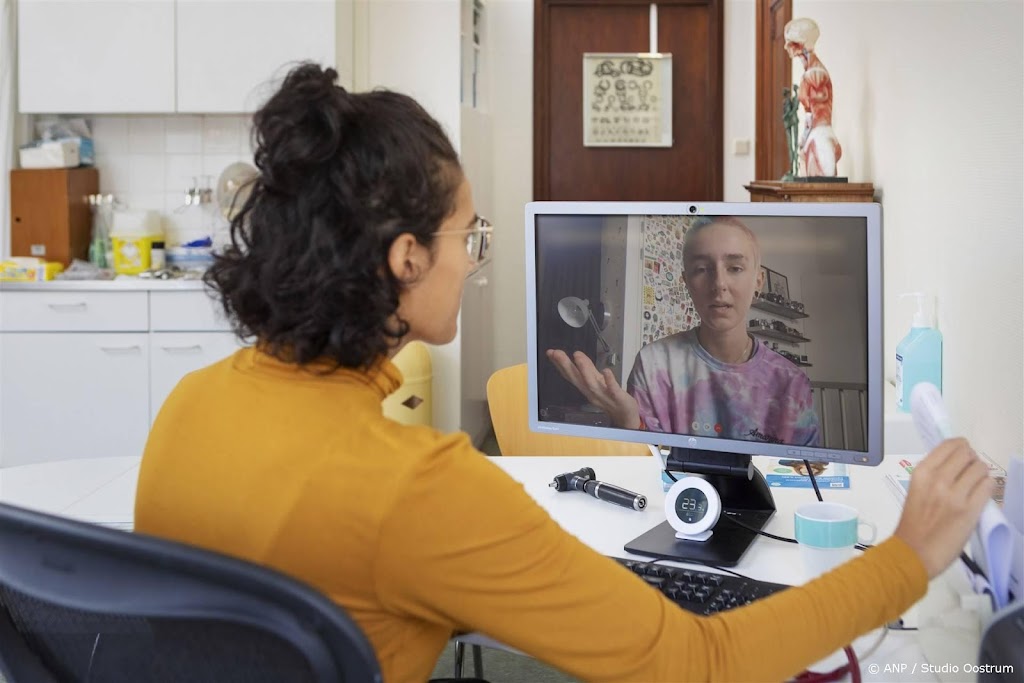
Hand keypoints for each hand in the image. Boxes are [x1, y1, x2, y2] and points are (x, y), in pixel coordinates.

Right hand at [545, 349, 640, 428]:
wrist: (625, 417)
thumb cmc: (609, 398)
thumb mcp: (597, 381)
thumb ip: (588, 369)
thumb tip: (576, 354)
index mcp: (586, 388)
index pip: (570, 375)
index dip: (560, 364)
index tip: (550, 353)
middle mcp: (591, 392)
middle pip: (577, 378)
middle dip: (566, 365)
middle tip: (556, 352)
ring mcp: (604, 395)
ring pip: (591, 383)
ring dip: (584, 369)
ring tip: (577, 355)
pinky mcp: (618, 397)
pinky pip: (613, 389)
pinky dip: (609, 380)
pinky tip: (606, 370)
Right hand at [893, 438, 993, 578]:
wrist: (914, 552)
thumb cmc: (914, 522)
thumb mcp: (917, 490)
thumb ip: (934, 475)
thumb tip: (958, 464)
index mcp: (922, 472)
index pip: (950, 445)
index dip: (961, 448)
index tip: (962, 457)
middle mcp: (938, 479)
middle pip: (968, 454)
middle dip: (972, 461)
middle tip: (969, 474)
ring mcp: (955, 494)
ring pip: (980, 468)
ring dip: (981, 475)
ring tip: (974, 487)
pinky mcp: (969, 510)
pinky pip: (988, 486)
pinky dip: (987, 488)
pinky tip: (979, 496)